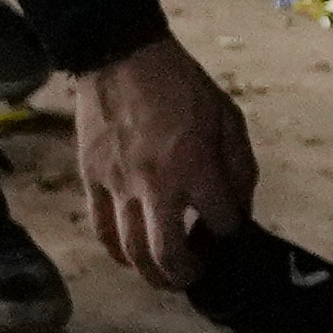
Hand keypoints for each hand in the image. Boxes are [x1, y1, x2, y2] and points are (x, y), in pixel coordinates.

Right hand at [75, 37, 260, 292]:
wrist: (120, 56)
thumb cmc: (180, 85)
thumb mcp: (228, 117)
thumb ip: (240, 167)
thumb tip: (237, 209)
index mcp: (197, 167)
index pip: (221, 223)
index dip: (230, 233)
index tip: (227, 229)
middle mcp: (157, 184)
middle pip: (169, 255)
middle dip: (187, 276)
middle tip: (195, 276)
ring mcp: (119, 185)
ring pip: (132, 252)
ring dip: (152, 273)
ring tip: (164, 274)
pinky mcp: (92, 180)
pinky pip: (102, 230)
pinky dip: (117, 252)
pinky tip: (129, 255)